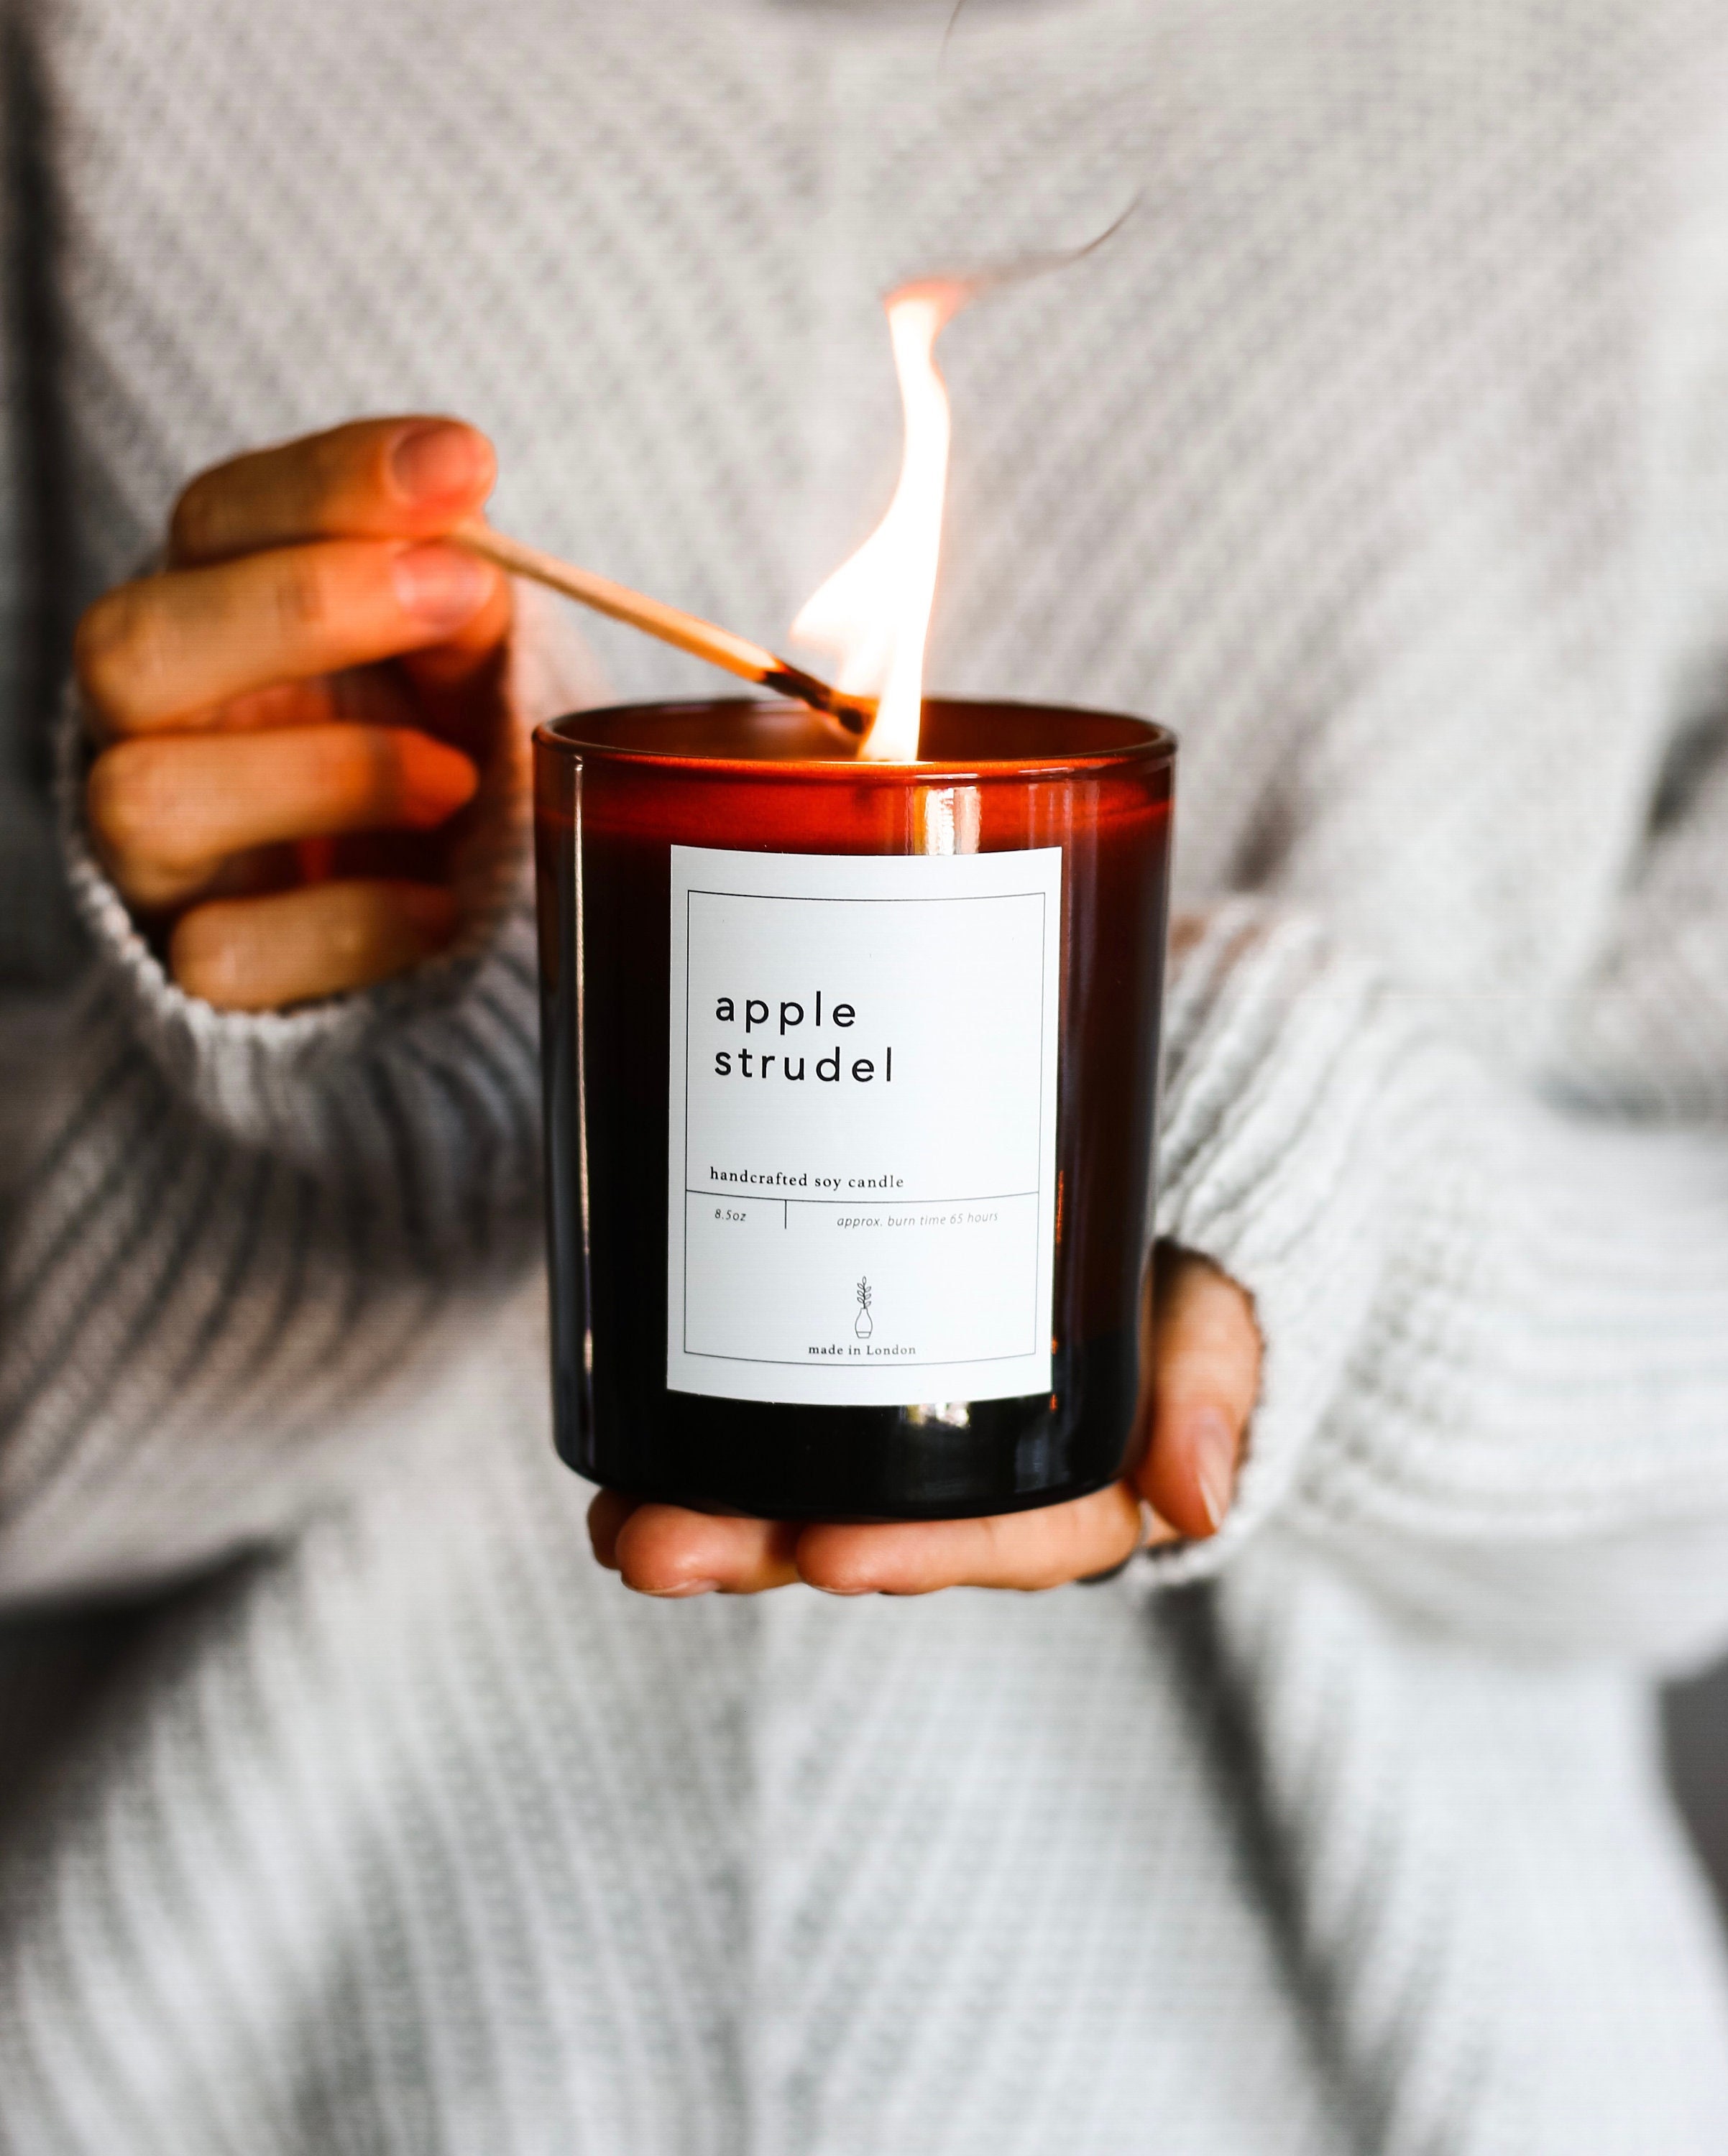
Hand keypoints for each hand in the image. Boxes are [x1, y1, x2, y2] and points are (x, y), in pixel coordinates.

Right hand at [78, 416, 510, 1009]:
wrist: (407, 902)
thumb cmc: (417, 737)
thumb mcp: (451, 652)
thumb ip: (452, 589)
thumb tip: (467, 547)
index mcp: (203, 610)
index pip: (215, 519)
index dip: (332, 485)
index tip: (465, 462)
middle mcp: (145, 721)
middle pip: (127, 644)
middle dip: (299, 609)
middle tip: (460, 594)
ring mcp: (151, 848)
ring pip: (147, 796)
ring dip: (329, 775)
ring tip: (455, 783)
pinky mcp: (188, 963)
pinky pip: (227, 952)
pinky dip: (353, 923)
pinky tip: (440, 906)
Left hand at [590, 1246, 1259, 1594]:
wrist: (1131, 1197)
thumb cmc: (1177, 1263)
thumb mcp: (1214, 1309)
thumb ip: (1214, 1378)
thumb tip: (1199, 1502)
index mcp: (1079, 1489)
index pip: (1011, 1540)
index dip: (926, 1551)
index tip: (835, 1557)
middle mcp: (978, 1489)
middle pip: (873, 1537)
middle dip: (763, 1551)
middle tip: (662, 1552)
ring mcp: (902, 1452)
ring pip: (802, 1503)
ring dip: (709, 1523)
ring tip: (621, 1530)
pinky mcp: (843, 1399)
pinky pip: (767, 1441)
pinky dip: (693, 1460)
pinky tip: (618, 1469)